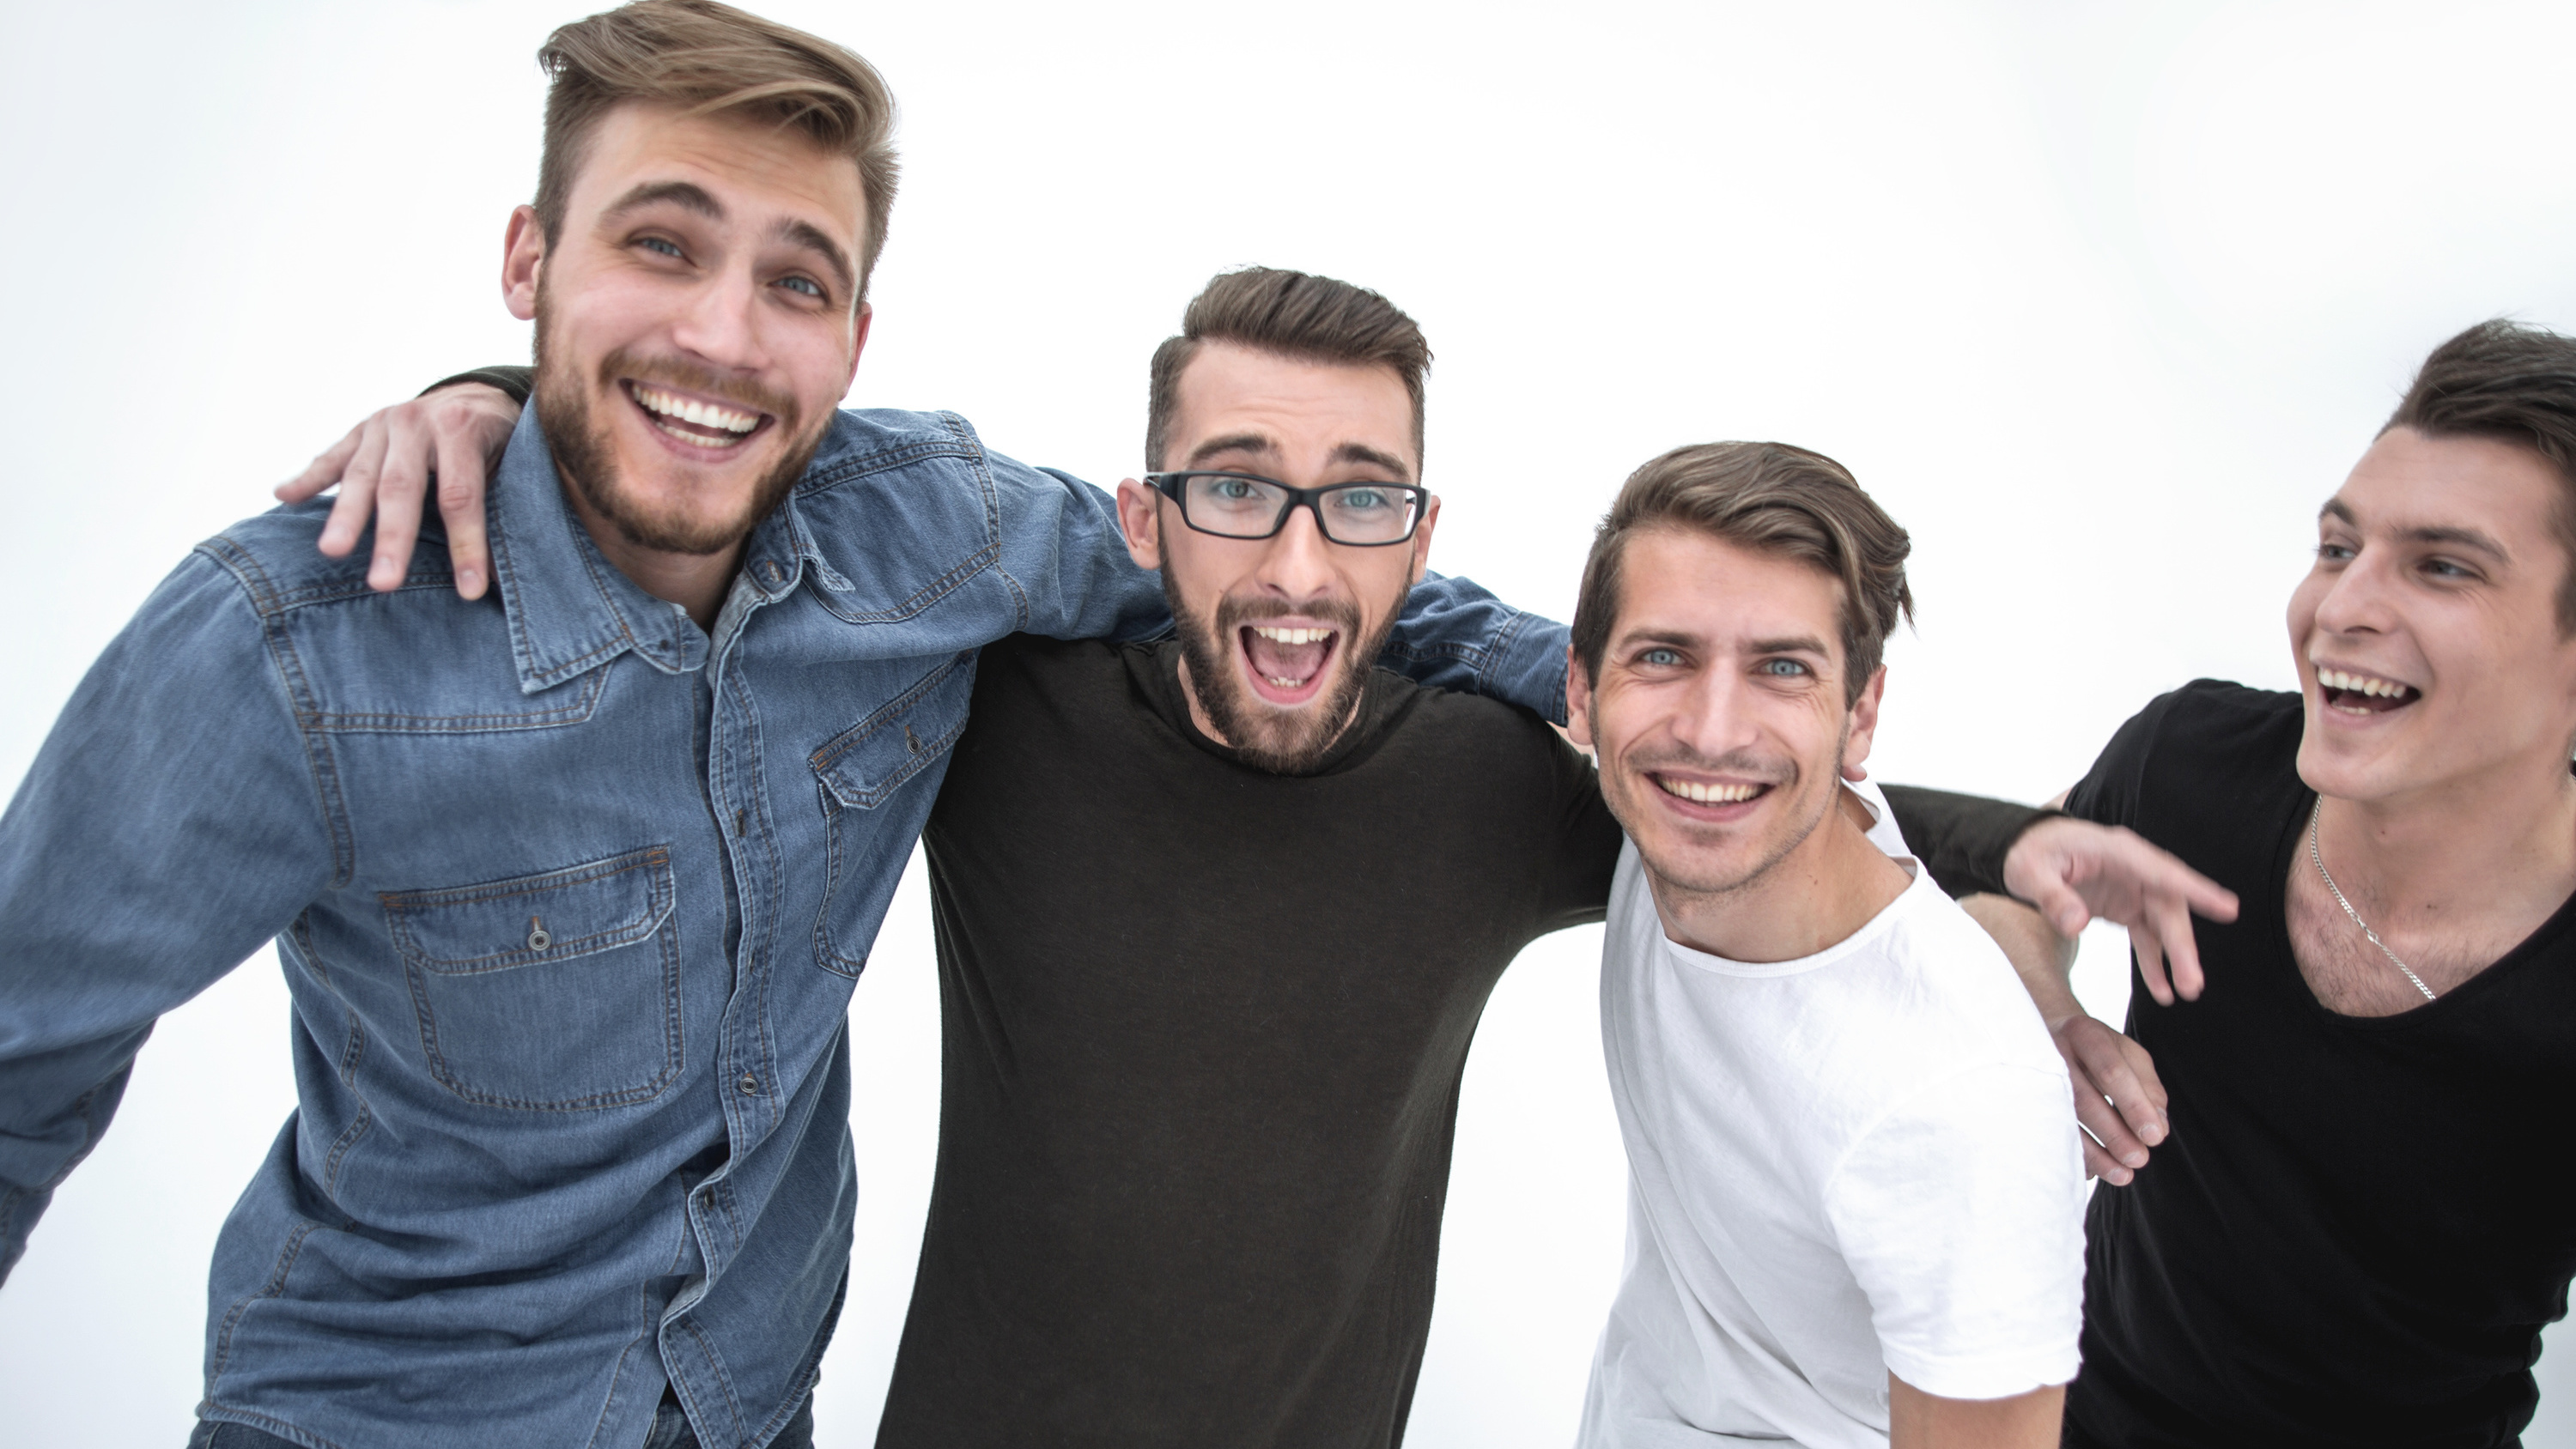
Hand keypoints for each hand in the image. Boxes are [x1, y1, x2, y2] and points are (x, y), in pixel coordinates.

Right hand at [275, 383, 523, 598]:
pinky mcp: (358, 430)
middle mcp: (417, 422)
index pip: (460, 495)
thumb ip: (502, 511)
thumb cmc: (496, 444)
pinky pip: (330, 457)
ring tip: (332, 551)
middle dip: (393, 537)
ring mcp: (383, 424)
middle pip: (402, 486)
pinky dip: (306, 478)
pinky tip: (283, 495)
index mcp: (462, 429)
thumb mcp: (510, 467)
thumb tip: (500, 580)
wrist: (474, 395)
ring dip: (345, 516)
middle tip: (383, 583)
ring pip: (360, 474)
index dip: (466, 544)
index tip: (470, 590)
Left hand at [2004, 816, 2238, 1005]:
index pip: (2162, 872)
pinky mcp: (2125, 906)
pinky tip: (2163, 991)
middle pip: (2167, 907)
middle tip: (2193, 983)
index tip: (2228, 908)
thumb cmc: (2029, 853)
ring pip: (2163, 925)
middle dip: (2182, 945)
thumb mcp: (2029, 871)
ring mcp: (2132, 888)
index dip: (2196, 890)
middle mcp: (2133, 869)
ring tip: (2186, 993)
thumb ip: (2053, 897)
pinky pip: (2146, 936)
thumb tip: (2076, 924)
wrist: (2023, 850)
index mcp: (2117, 851)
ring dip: (2175, 958)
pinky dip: (2154, 962)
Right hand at [2049, 1008, 2166, 1183]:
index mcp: (2085, 1034)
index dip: (2134, 1106)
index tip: (2154, 1137)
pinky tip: (2094, 1170)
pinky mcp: (2022, 1098)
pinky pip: (2045, 1131)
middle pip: (2083, 1098)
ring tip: (2122, 1174)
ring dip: (2093, 1153)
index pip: (2112, 1071)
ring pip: (2061, 1119)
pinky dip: (2072, 1154)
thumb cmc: (2096, 1047)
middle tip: (2139, 1159)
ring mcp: (2032, 1076)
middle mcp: (2053, 1052)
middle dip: (2114, 1134)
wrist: (2046, 1033)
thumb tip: (2158, 1128)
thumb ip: (2148, 1087)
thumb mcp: (2128, 1054)